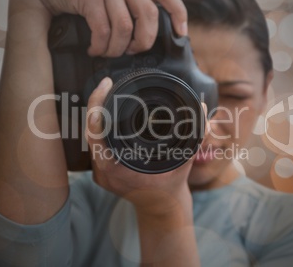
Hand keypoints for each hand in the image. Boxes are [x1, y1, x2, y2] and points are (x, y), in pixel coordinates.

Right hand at [12, 0, 186, 56]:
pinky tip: (94, 50)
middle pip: (149, 15)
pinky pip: (103, 30)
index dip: (177, 13)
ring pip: (125, 27)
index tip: (181, 33)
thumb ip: (131, 3)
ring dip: (117, 48)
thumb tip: (149, 30)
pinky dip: (100, 47)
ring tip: (108, 53)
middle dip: (144, 41)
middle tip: (133, 51)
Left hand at [85, 77, 209, 214]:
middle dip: (96, 104)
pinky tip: (107, 112)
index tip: (105, 87)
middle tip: (107, 84)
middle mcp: (104, 171)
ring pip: (91, 136)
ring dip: (97, 114)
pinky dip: (100, 125)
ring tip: (106, 93)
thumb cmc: (170, 188)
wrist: (161, 208)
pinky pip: (96, 142)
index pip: (97, 135)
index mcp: (118, 170)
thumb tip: (201, 109)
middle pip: (90, 131)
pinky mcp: (101, 169)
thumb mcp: (184, 161)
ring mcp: (100, 171)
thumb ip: (194, 135)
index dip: (97, 108)